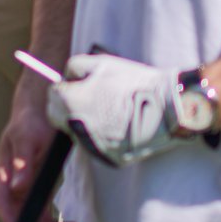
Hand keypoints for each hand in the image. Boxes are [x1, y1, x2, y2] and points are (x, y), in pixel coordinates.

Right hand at [0, 87, 80, 221]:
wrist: (40, 108)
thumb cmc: (31, 121)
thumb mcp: (28, 138)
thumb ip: (22, 162)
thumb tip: (17, 187)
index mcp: (4, 172)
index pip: (3, 204)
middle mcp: (12, 184)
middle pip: (21, 215)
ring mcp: (24, 186)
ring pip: (34, 216)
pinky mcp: (37, 185)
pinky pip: (44, 209)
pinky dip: (56, 220)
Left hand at [46, 52, 187, 167]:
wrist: (167, 109)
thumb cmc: (134, 83)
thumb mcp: (101, 64)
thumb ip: (74, 67)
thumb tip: (66, 77)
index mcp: (71, 102)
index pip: (52, 96)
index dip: (63, 88)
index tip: (75, 85)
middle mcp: (76, 127)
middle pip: (58, 117)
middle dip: (67, 107)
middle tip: (87, 98)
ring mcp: (92, 145)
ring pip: (77, 132)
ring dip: (84, 122)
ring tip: (110, 110)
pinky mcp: (107, 158)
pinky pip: (96, 145)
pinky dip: (102, 135)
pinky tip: (120, 124)